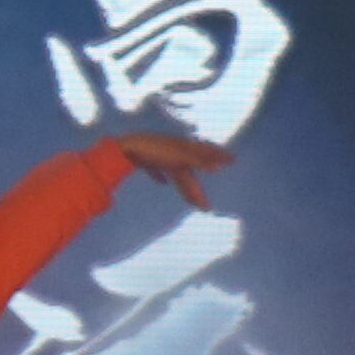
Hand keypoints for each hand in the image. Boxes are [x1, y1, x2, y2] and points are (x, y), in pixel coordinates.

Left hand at [117, 131, 231, 207]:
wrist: (122, 149)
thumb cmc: (153, 151)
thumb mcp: (179, 156)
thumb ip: (198, 161)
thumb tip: (218, 167)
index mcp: (183, 148)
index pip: (205, 155)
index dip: (218, 158)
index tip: (233, 161)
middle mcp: (173, 151)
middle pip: (189, 172)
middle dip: (197, 189)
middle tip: (205, 206)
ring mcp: (158, 155)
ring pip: (175, 173)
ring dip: (183, 186)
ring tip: (190, 201)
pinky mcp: (143, 159)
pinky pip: (155, 169)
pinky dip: (159, 175)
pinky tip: (162, 183)